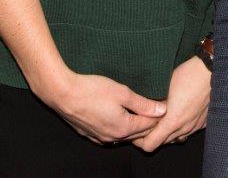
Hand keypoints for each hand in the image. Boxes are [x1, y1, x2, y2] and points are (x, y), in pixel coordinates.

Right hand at [41, 70, 165, 144]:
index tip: (164, 106)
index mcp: (123, 128)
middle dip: (147, 123)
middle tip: (155, 110)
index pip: (148, 126)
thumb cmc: (92, 90)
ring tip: (139, 113)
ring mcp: (99, 137)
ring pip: (122, 135)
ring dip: (132, 126)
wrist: (63, 93)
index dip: (157, 116)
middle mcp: (112, 137)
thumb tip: (162, 110)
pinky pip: (108, 135)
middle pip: (136, 133)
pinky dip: (117, 128)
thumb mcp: (122, 93)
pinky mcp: (88, 133)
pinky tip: (118, 119)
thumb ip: (143, 104)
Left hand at [133, 56, 209, 152]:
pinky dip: (181, 127)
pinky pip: (189, 131)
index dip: (140, 141)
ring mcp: (196, 125)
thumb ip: (154, 105)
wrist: (211, 69)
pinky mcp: (204, 121)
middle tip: (147, 124)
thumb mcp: (164, 88)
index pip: (151, 145)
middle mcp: (185, 127)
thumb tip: (146, 112)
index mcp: (173, 121)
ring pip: (177, 138)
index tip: (137, 132)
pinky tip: (180, 115)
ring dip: (168, 132)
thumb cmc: (187, 75)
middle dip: (154, 136)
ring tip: (163, 119)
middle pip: (163, 143)